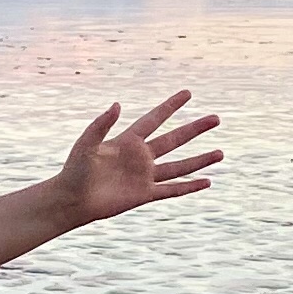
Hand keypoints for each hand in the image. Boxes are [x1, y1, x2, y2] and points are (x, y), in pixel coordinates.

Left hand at [48, 88, 221, 223]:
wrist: (71, 200)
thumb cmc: (74, 170)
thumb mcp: (86, 143)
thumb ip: (101, 124)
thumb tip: (118, 104)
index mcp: (127, 141)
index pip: (154, 119)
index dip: (170, 106)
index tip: (188, 93)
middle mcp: (140, 157)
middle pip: (174, 139)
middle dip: (195, 129)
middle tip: (216, 118)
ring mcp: (144, 176)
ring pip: (179, 166)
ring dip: (199, 160)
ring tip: (221, 153)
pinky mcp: (145, 195)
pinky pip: (172, 189)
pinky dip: (189, 186)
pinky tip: (207, 182)